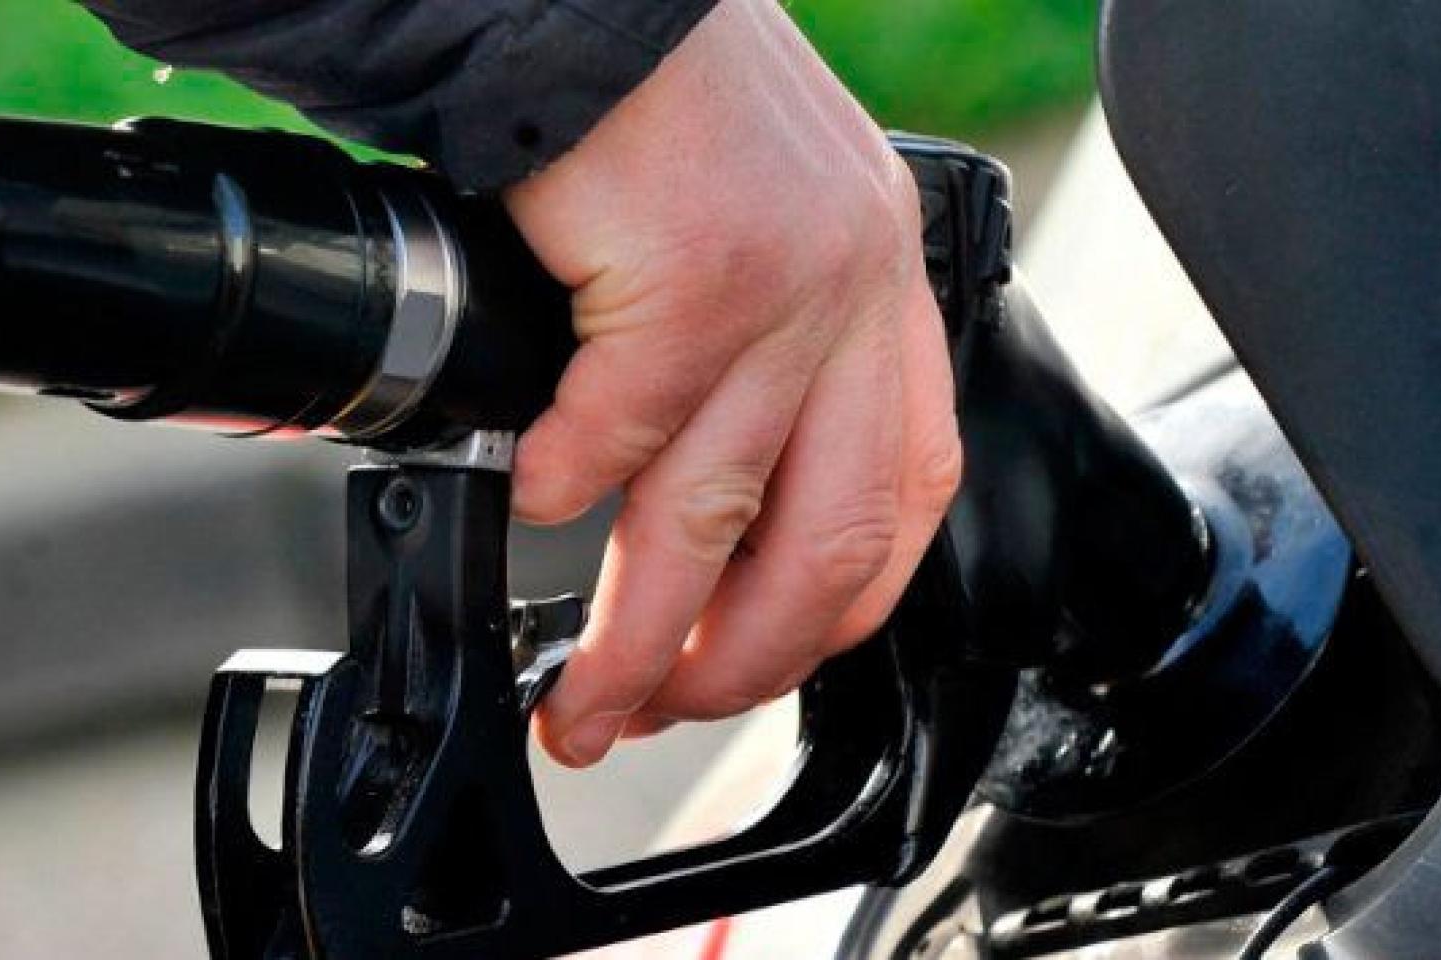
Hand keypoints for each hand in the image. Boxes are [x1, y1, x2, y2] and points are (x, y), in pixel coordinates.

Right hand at [505, 0, 960, 766]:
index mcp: (883, 293)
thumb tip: (710, 502)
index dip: (836, 606)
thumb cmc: (665, 110)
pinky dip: (568, 484)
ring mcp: (786, 288)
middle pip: (826, 541)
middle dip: (741, 662)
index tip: (763, 660)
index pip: (906, 497)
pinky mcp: (695, 272)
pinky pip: (622, 426)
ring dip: (642, 631)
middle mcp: (856, 295)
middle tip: (663, 713)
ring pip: (715, 515)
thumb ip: (773, 358)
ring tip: (586, 691)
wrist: (596, 4)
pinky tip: (533, 501)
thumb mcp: (774, 232)